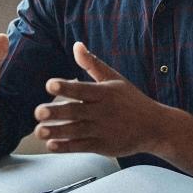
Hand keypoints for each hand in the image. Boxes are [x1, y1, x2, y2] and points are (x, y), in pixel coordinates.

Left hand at [33, 41, 165, 157]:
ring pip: (76, 131)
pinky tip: (51, 145)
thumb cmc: (131, 100)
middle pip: (76, 111)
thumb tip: (76, 45)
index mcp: (104, 93)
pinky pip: (82, 147)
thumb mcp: (115, 79)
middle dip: (56, 112)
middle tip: (38, 111)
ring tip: (39, 131)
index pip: (82, 89)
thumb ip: (93, 64)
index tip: (50, 84)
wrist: (155, 127)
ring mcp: (103, 130)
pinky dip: (66, 147)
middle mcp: (103, 111)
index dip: (66, 87)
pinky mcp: (103, 146)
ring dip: (56, 132)